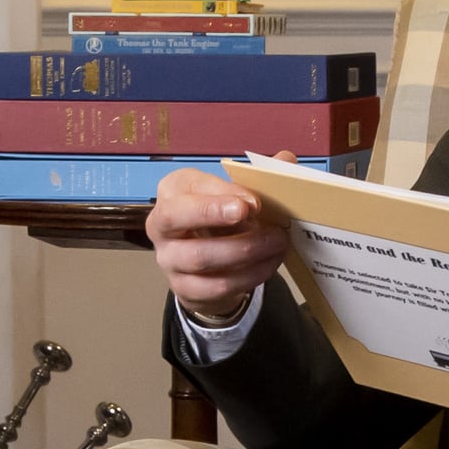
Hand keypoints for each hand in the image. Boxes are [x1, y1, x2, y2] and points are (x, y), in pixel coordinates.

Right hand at [146, 151, 297, 321]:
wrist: (209, 269)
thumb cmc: (221, 221)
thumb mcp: (235, 196)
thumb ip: (259, 178)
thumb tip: (286, 159)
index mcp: (172, 191)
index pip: (190, 186)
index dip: (222, 193)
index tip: (254, 201)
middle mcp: (161, 224)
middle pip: (177, 216)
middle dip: (214, 213)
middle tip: (256, 215)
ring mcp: (168, 259)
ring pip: (200, 255)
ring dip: (245, 249)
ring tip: (277, 242)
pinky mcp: (184, 288)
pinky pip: (215, 285)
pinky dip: (247, 276)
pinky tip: (269, 264)